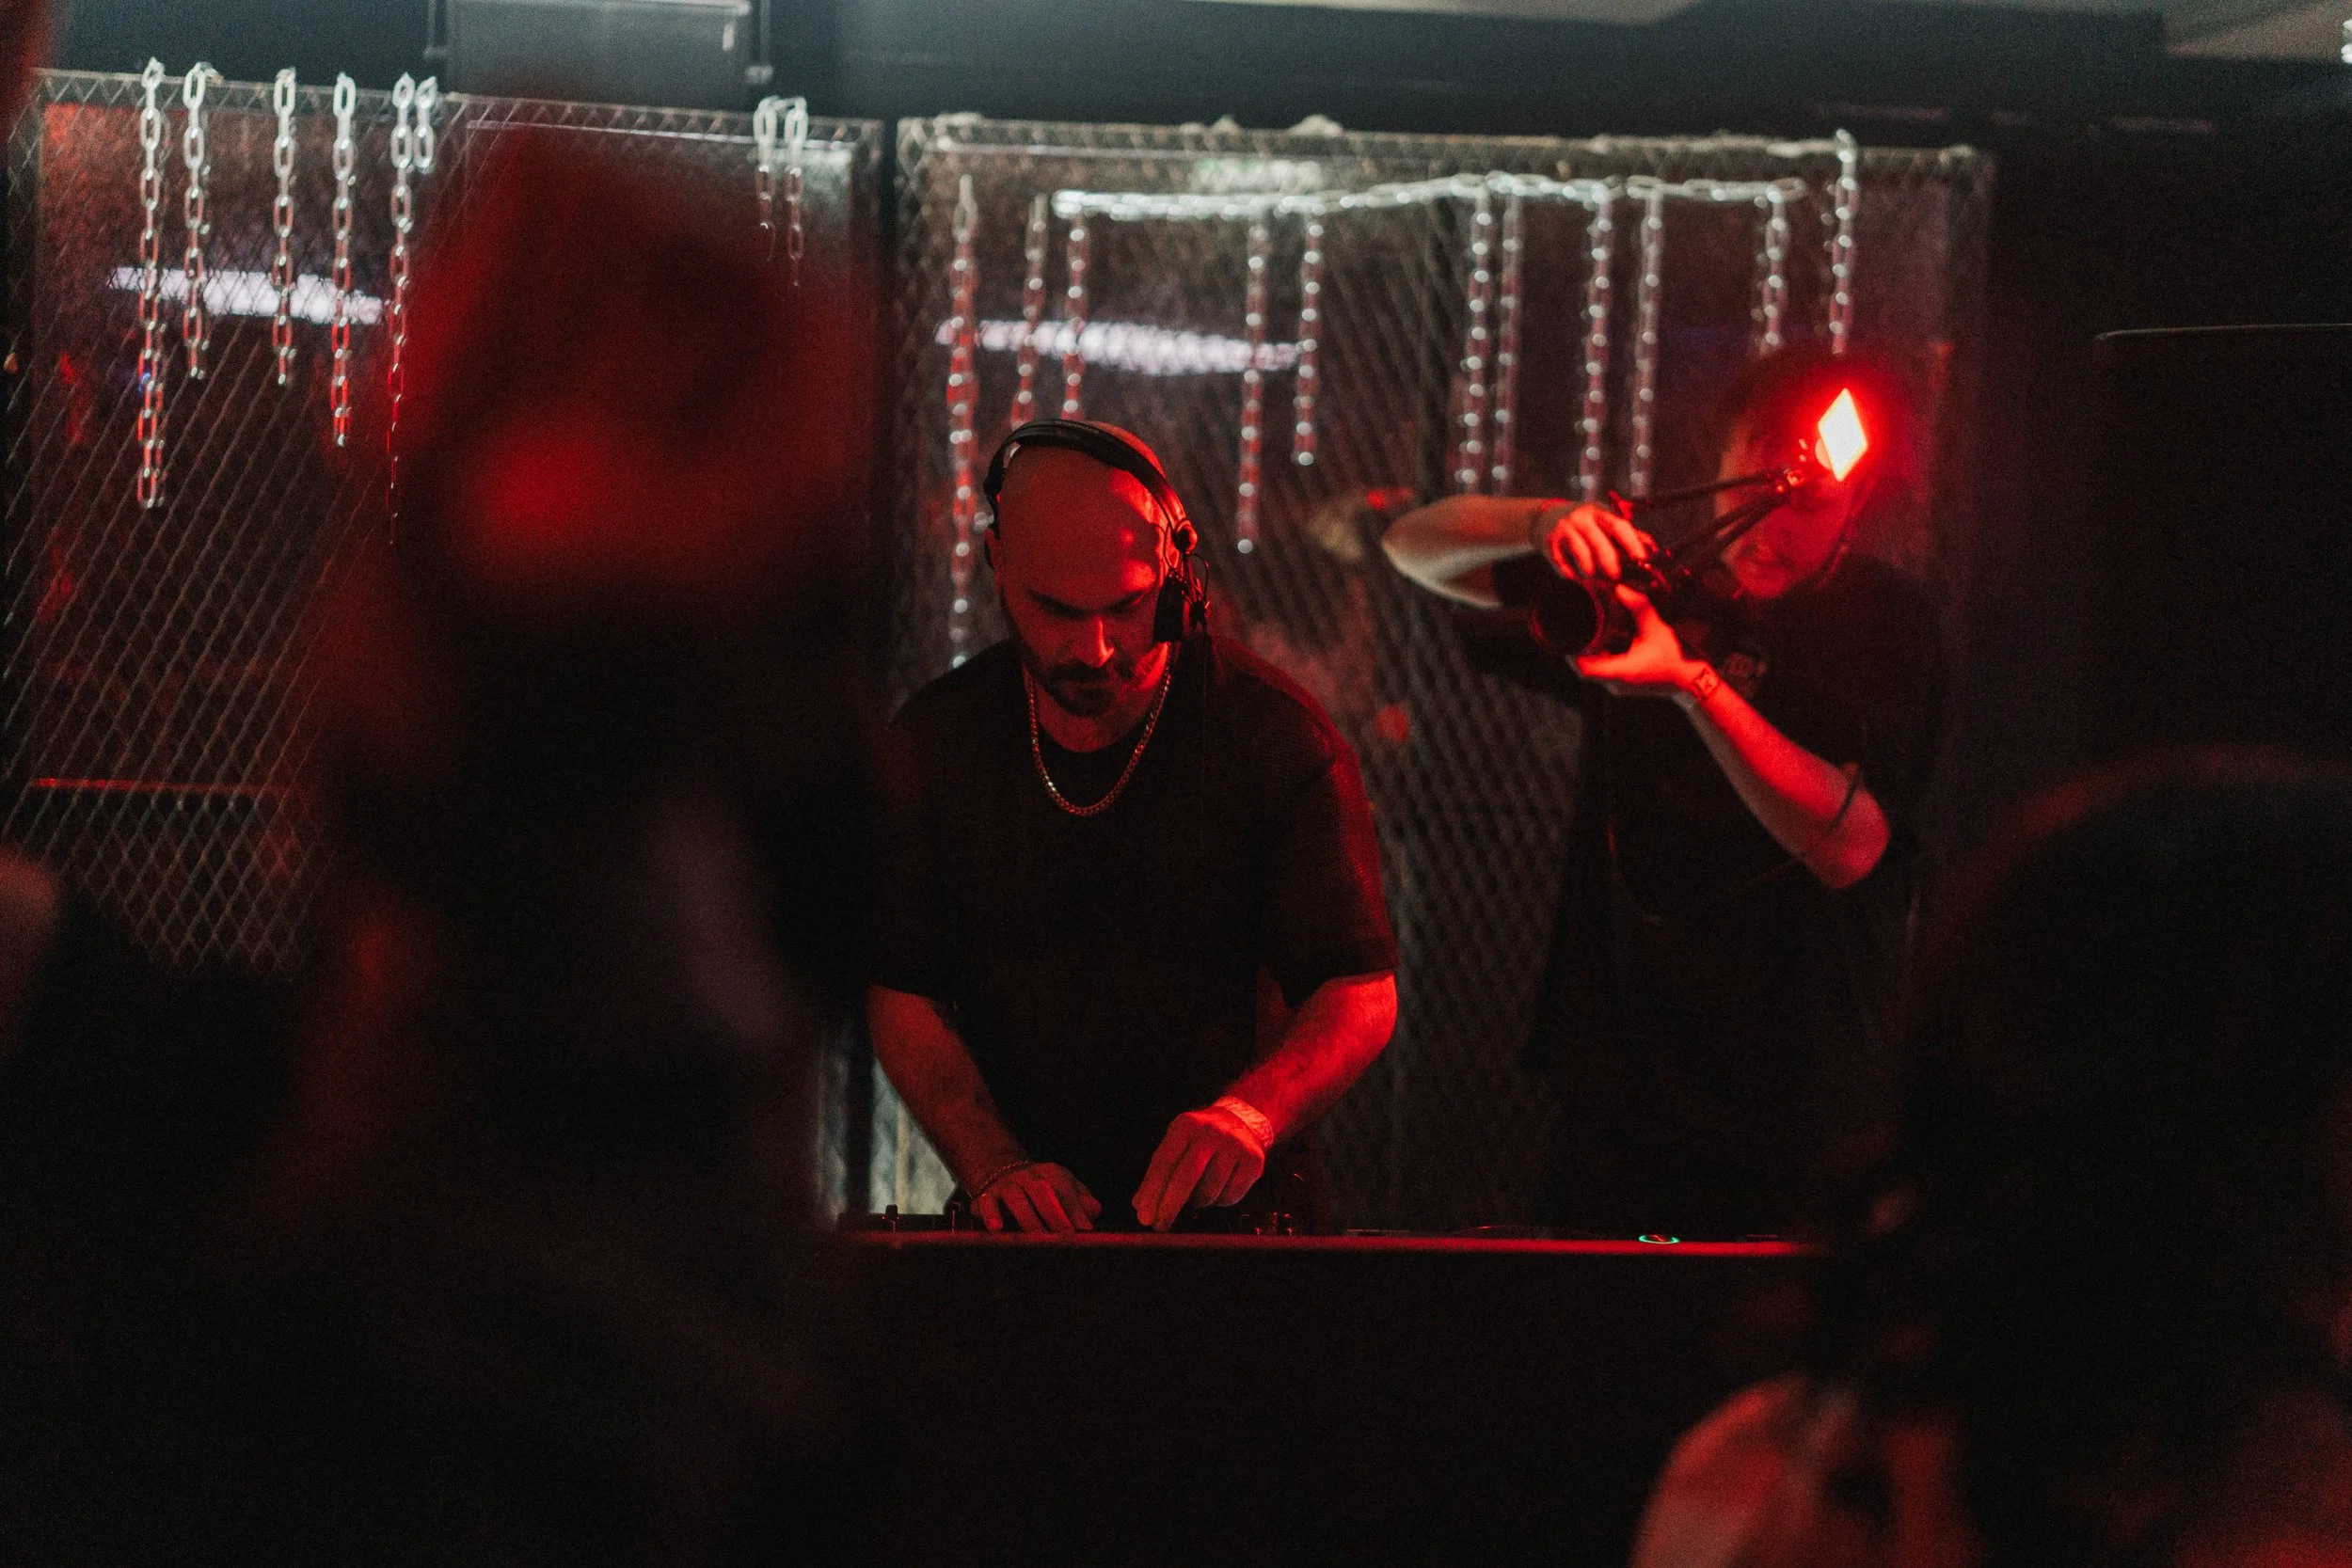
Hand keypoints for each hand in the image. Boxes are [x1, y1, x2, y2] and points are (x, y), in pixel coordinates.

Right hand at [972, 1161, 1100, 1232]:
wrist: (1002, 1174)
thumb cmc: (1042, 1192)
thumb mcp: (1065, 1190)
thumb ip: (1081, 1203)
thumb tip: (1092, 1214)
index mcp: (1051, 1174)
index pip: (1065, 1188)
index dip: (1075, 1209)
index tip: (1084, 1229)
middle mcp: (1028, 1176)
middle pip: (1041, 1190)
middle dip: (1054, 1213)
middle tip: (1063, 1235)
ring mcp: (1006, 1185)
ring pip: (1015, 1196)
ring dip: (1027, 1216)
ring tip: (1036, 1236)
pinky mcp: (986, 1197)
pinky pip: (986, 1202)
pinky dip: (991, 1214)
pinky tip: (997, 1228)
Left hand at [1133, 1105, 1268, 1231]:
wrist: (1242, 1121)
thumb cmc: (1201, 1138)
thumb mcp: (1176, 1143)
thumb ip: (1158, 1171)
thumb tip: (1140, 1204)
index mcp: (1186, 1125)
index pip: (1164, 1162)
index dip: (1152, 1192)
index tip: (1144, 1216)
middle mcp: (1211, 1132)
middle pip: (1186, 1177)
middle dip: (1169, 1206)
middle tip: (1160, 1225)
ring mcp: (1235, 1146)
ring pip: (1209, 1191)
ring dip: (1197, 1202)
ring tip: (1195, 1197)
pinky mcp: (1253, 1161)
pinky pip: (1230, 1196)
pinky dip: (1218, 1201)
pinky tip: (1216, 1191)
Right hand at [1533, 502, 1656, 586]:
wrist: (1547, 517)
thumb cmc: (1585, 525)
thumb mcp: (1604, 522)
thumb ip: (1627, 535)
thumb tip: (1653, 549)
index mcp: (1599, 512)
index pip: (1619, 526)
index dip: (1632, 544)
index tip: (1641, 560)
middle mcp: (1581, 518)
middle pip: (1599, 541)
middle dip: (1610, 563)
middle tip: (1616, 577)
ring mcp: (1564, 530)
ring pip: (1581, 554)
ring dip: (1590, 571)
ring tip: (1593, 576)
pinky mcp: (1550, 544)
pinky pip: (1564, 564)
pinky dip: (1572, 574)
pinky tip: (1575, 574)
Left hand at [1574, 585, 1703, 699]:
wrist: (1692, 675)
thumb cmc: (1677, 655)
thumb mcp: (1657, 627)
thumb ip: (1639, 606)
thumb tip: (1620, 588)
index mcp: (1622, 669)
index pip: (1585, 668)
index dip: (1574, 653)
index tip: (1571, 636)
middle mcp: (1619, 680)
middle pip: (1588, 669)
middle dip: (1582, 650)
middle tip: (1580, 628)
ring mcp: (1623, 683)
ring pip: (1597, 670)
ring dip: (1593, 654)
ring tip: (1592, 632)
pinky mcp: (1629, 681)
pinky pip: (1608, 670)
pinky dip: (1604, 658)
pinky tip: (1609, 642)